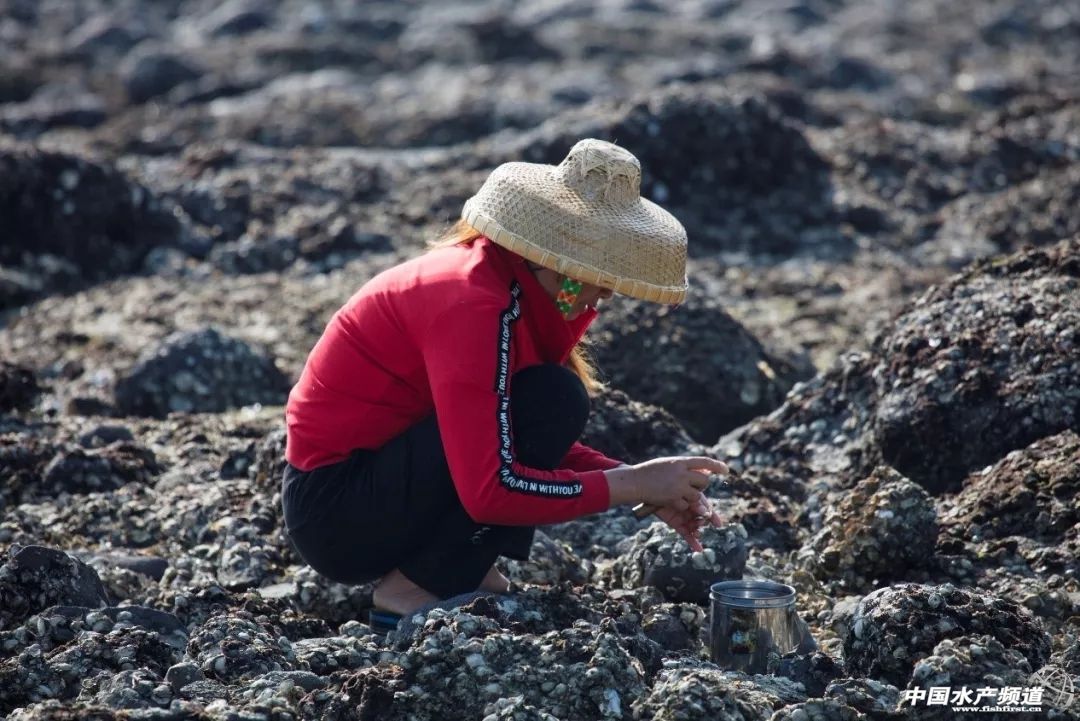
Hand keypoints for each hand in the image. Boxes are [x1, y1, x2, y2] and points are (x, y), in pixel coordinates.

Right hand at [605, 456, 728, 510]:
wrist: (633, 481)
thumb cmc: (648, 471)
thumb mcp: (667, 463)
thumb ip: (683, 467)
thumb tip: (702, 471)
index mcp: (680, 461)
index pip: (704, 462)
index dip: (716, 466)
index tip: (726, 470)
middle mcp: (682, 473)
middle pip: (704, 481)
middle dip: (701, 486)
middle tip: (693, 487)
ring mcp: (679, 486)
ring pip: (696, 495)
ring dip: (691, 497)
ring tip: (676, 493)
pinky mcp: (674, 498)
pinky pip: (685, 505)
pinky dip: (680, 505)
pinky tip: (670, 500)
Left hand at [656, 493, 723, 551]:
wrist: (650, 487)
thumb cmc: (668, 484)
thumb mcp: (684, 490)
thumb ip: (695, 500)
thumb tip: (704, 511)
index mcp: (695, 499)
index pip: (707, 509)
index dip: (713, 517)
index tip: (718, 525)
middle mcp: (690, 509)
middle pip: (701, 519)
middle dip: (702, 522)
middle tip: (700, 522)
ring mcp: (684, 517)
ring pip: (694, 527)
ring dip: (697, 532)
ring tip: (697, 533)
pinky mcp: (676, 524)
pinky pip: (685, 534)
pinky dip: (692, 542)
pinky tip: (698, 549)